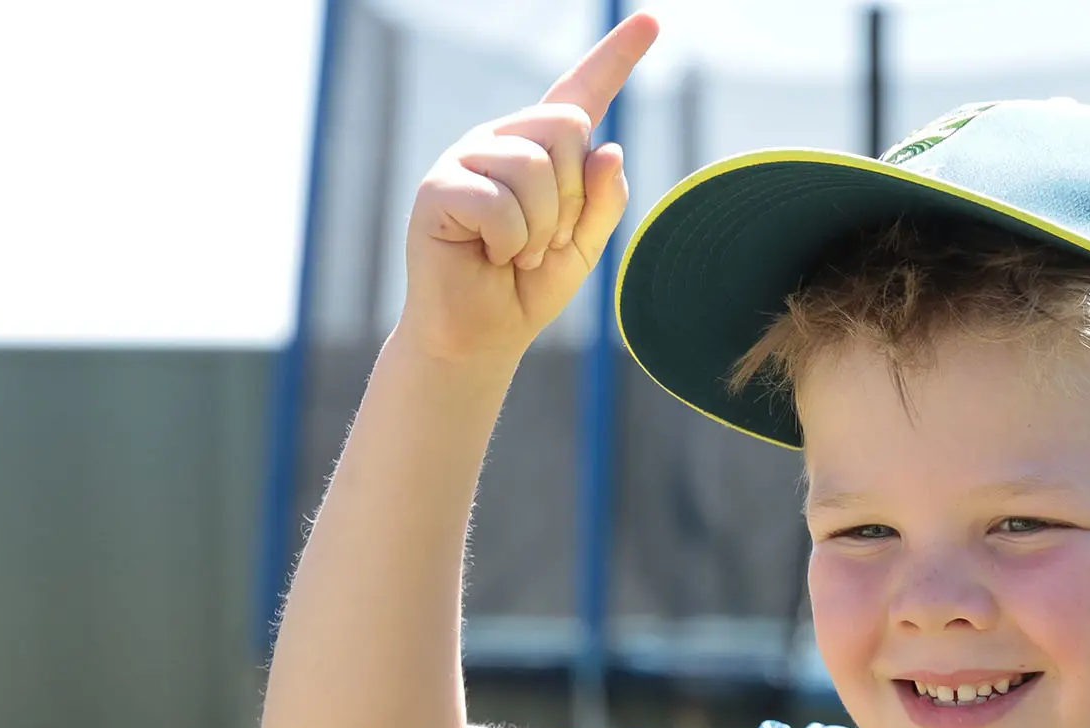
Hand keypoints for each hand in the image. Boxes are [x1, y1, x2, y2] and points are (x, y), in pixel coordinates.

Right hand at [396, 12, 658, 364]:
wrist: (480, 335)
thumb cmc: (528, 287)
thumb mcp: (585, 245)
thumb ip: (604, 200)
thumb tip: (607, 148)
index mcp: (541, 148)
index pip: (583, 92)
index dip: (617, 56)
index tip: (651, 19)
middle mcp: (502, 140)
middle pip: (567, 125)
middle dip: (572, 197)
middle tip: (544, 240)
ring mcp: (467, 159)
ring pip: (535, 166)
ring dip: (540, 228)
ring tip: (517, 253)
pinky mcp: (439, 188)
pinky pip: (499, 202)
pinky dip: (509, 242)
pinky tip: (490, 256)